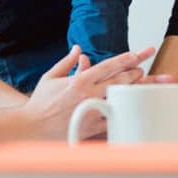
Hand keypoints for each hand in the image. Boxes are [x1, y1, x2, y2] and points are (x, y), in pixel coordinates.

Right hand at [25, 45, 154, 138]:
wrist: (30, 129)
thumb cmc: (39, 103)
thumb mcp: (50, 77)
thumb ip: (67, 62)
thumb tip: (78, 49)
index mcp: (79, 81)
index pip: (109, 66)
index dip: (128, 58)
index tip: (140, 53)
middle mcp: (88, 95)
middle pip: (120, 82)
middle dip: (137, 73)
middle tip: (146, 68)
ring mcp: (91, 112)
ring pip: (121, 100)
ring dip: (135, 93)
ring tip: (146, 86)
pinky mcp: (92, 128)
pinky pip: (113, 120)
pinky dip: (125, 114)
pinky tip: (136, 111)